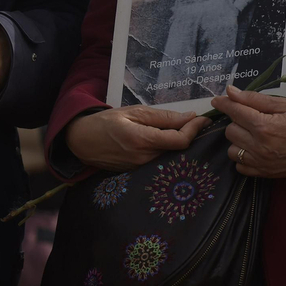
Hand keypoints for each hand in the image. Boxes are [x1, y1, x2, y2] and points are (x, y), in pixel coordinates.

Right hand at [64, 106, 206, 171]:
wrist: (82, 141)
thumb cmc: (106, 122)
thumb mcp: (133, 112)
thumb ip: (162, 117)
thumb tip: (189, 117)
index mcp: (142, 139)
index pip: (179, 140)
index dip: (195, 129)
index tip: (204, 119)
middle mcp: (144, 158)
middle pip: (178, 150)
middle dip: (190, 135)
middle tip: (197, 122)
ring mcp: (141, 168)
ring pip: (170, 156)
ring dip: (179, 143)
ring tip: (183, 128)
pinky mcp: (139, 172)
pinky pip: (160, 161)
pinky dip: (168, 150)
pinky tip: (168, 140)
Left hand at [211, 86, 285, 178]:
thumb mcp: (284, 104)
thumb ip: (254, 99)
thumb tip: (230, 92)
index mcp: (264, 126)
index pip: (233, 112)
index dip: (223, 103)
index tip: (217, 100)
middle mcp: (259, 146)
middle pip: (230, 131)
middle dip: (237, 121)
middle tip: (252, 117)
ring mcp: (262, 162)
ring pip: (232, 150)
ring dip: (238, 140)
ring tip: (253, 134)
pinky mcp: (265, 173)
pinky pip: (240, 167)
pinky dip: (243, 157)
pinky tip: (255, 149)